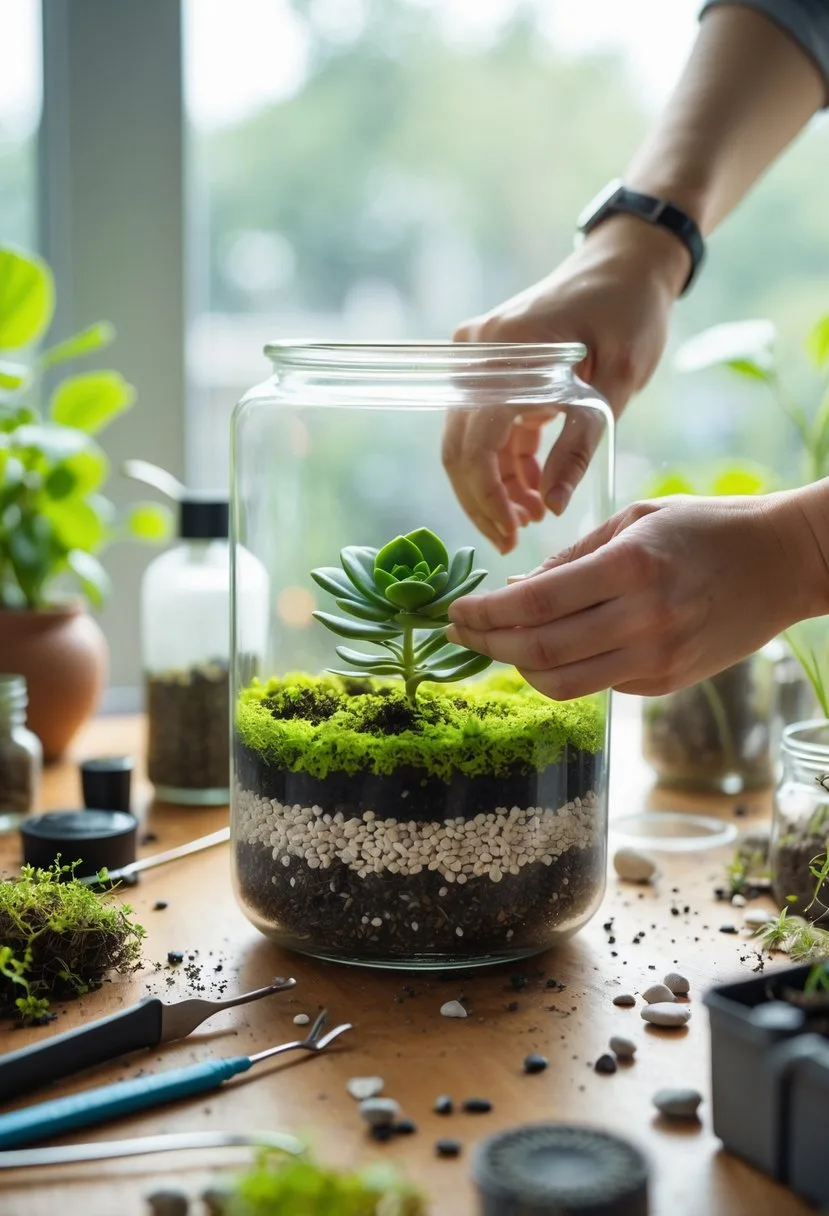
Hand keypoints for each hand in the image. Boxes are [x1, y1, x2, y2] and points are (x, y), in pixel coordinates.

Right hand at [443, 217, 687, 553]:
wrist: (628, 261)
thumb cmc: (631, 310)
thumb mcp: (618, 382)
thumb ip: (580, 445)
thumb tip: (550, 507)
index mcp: (506, 352)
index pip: (475, 443)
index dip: (487, 498)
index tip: (510, 535)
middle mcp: (479, 354)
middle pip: (461, 447)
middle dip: (484, 500)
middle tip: (511, 541)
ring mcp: (480, 358)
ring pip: (472, 441)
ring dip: (497, 484)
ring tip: (533, 517)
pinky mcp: (493, 366)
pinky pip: (489, 425)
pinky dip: (508, 460)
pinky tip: (535, 489)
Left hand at [446, 492, 816, 697]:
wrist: (783, 564)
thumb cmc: (708, 528)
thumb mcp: (636, 518)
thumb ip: (573, 557)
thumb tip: (516, 589)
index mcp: (630, 568)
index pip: (534, 603)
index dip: (485, 614)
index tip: (456, 611)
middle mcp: (642, 620)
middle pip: (538, 650)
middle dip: (487, 644)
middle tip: (460, 634)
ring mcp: (657, 658)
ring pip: (562, 684)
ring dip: (518, 669)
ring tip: (498, 647)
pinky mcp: (666, 682)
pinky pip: (597, 685)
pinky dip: (564, 670)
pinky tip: (553, 648)